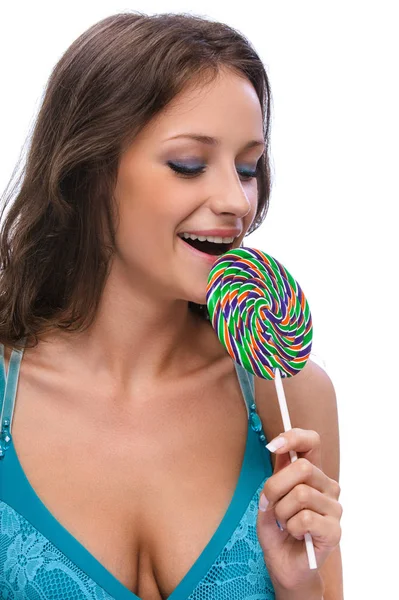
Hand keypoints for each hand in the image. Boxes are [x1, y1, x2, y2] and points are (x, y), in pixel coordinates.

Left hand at [257, 428, 341, 590]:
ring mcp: (334, 508)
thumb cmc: (277, 529)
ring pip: (301, 494)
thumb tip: (278, 446)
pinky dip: (291, 527)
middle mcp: (327, 485)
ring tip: (284, 523)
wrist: (283, 564)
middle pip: (302, 468)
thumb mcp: (269, 496)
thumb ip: (276, 472)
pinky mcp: (335, 530)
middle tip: (268, 504)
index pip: (312, 441)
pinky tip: (295, 534)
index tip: (273, 445)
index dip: (293, 437)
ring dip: (282, 511)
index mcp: (312, 472)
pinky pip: (305, 518)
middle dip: (275, 486)